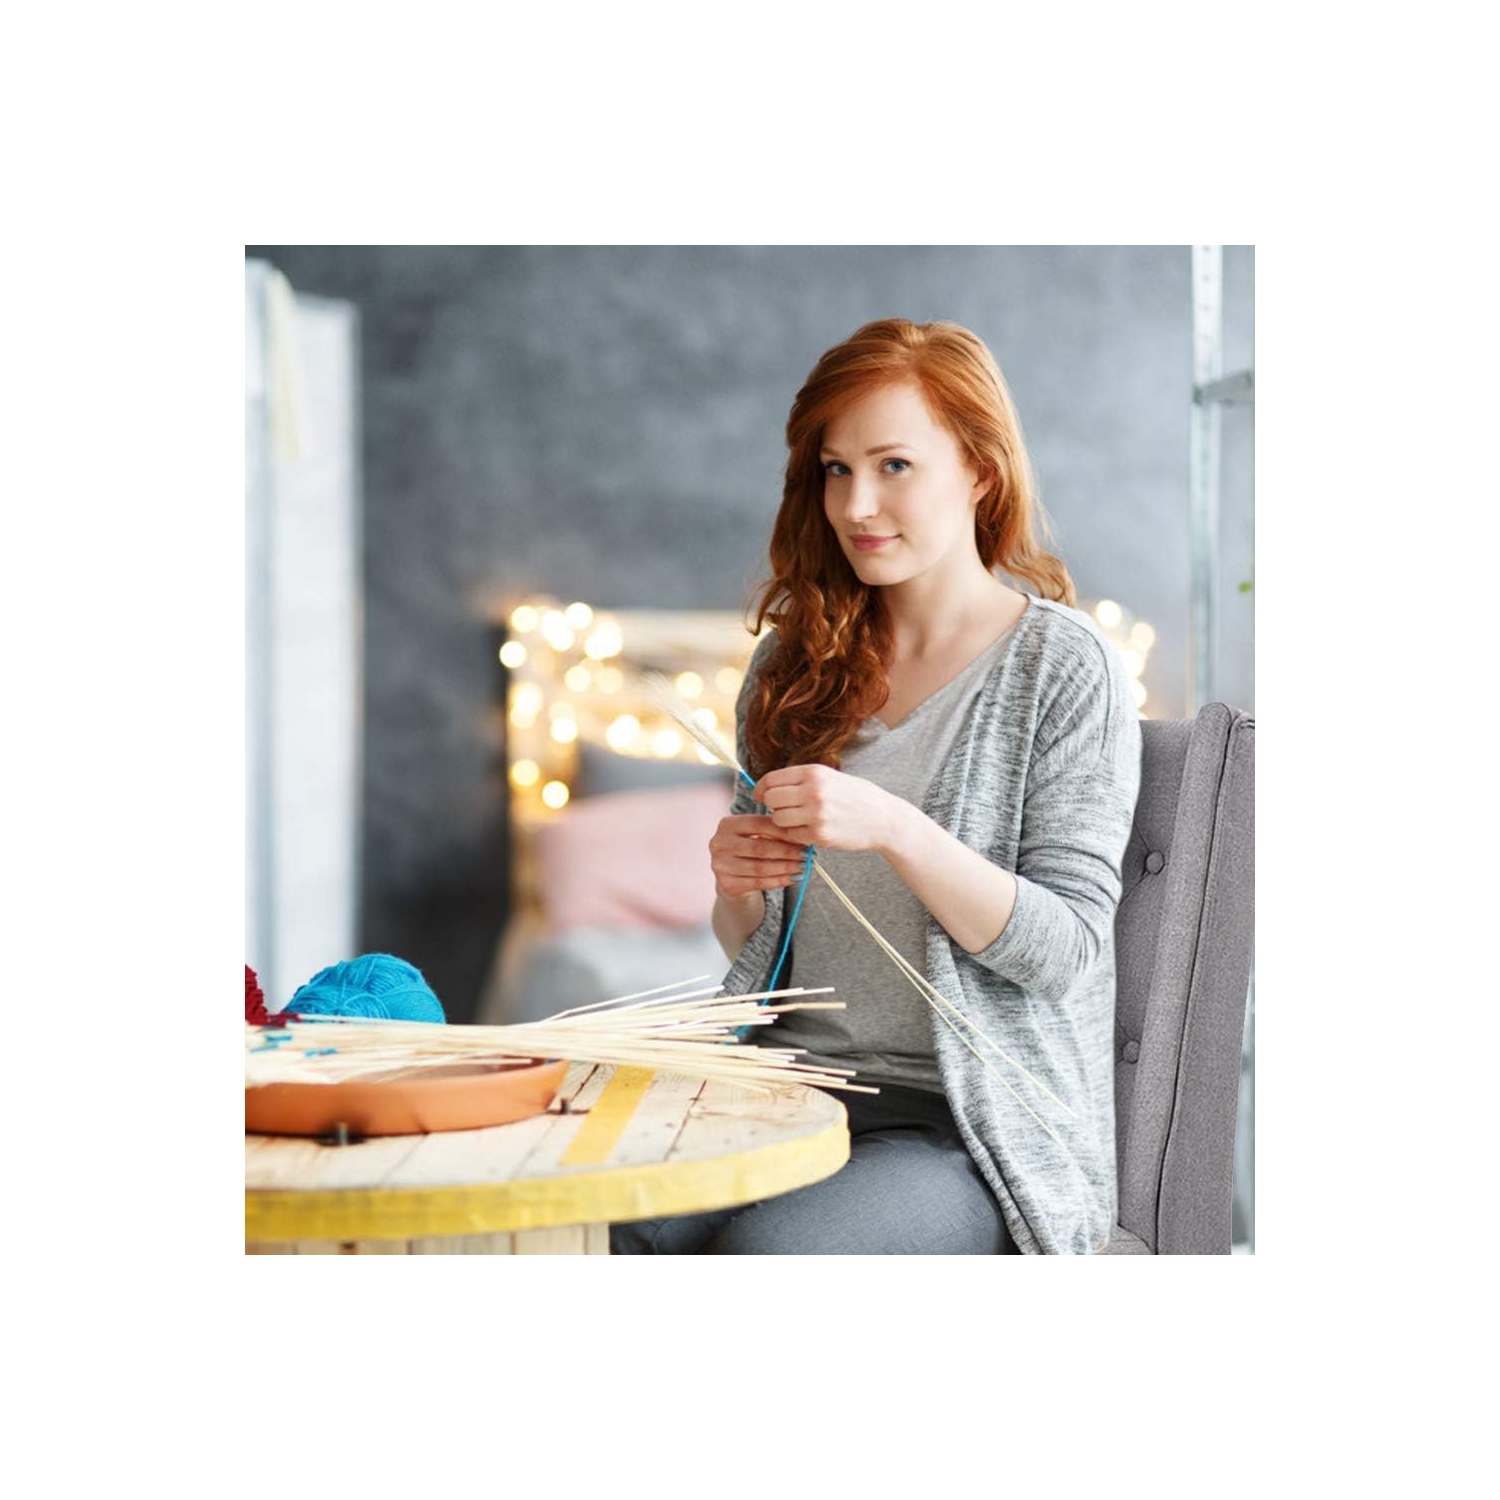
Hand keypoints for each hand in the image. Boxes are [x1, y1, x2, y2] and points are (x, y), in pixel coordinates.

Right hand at [709, 813, 810, 900]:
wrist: (732, 876)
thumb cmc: (749, 850)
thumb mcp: (756, 835)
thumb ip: (774, 832)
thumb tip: (803, 838)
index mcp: (726, 824)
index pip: (758, 824)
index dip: (783, 831)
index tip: (803, 837)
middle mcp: (719, 843)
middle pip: (759, 847)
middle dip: (787, 852)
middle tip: (807, 855)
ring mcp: (720, 865)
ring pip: (760, 867)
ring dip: (785, 868)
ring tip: (803, 867)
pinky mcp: (726, 884)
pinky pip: (758, 883)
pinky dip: (778, 881)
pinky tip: (792, 878)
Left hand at [752, 764, 897, 852]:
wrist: (883, 818)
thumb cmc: (855, 796)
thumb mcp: (829, 777)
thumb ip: (801, 780)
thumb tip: (768, 786)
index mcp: (814, 772)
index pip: (771, 779)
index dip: (761, 788)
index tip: (760, 795)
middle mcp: (813, 791)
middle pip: (770, 799)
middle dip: (772, 805)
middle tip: (784, 809)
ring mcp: (816, 814)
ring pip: (777, 819)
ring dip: (783, 821)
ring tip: (799, 819)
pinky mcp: (820, 835)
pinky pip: (792, 836)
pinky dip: (796, 835)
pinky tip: (810, 830)